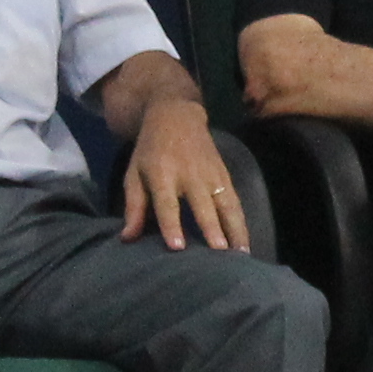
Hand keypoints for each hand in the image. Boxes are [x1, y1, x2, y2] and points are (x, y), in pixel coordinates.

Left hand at [118, 99, 252, 249]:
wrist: (176, 116)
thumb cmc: (150, 151)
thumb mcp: (134, 174)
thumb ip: (133, 207)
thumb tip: (127, 239)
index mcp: (162, 174)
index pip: (167, 203)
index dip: (171, 225)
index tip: (178, 247)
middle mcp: (190, 174)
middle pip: (203, 205)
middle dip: (212, 229)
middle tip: (220, 253)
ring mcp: (211, 174)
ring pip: (227, 204)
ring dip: (235, 230)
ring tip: (242, 255)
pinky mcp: (225, 175)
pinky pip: (236, 202)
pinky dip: (241, 223)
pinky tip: (245, 244)